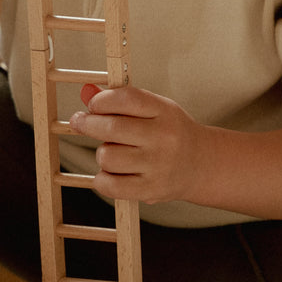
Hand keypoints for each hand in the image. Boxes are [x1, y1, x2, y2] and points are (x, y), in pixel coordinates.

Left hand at [67, 83, 205, 205]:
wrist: (201, 164)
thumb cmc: (168, 132)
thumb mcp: (152, 109)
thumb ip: (119, 100)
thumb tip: (85, 92)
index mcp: (165, 111)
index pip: (127, 99)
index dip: (102, 100)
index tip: (93, 105)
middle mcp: (164, 137)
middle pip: (112, 127)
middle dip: (88, 123)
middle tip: (80, 122)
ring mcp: (158, 165)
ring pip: (107, 156)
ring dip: (101, 153)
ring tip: (111, 152)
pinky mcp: (151, 189)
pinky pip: (110, 185)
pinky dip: (102, 179)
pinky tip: (109, 173)